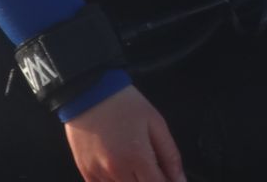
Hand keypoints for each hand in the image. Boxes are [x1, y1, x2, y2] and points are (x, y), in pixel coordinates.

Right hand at [64, 85, 186, 181]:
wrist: (90, 92)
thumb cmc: (126, 104)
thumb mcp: (155, 122)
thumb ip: (169, 153)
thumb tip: (180, 179)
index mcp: (138, 157)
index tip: (171, 178)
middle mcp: (117, 171)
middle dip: (151, 181)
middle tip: (153, 169)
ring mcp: (99, 174)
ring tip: (136, 164)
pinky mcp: (86, 173)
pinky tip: (120, 169)